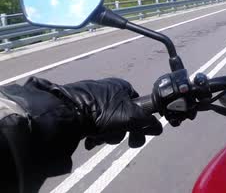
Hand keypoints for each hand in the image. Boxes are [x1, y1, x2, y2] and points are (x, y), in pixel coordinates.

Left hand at [29, 77, 162, 148]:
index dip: (139, 121)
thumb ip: (148, 122)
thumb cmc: (102, 111)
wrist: (66, 113)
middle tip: (113, 138)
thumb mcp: (132, 116)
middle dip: (120, 132)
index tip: (135, 133)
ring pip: (107, 123)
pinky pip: (92, 125)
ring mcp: (92, 100)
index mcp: (122, 86)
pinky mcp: (78, 109)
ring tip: (98, 138)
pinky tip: (89, 140)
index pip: (139, 105)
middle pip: (123, 117)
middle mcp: (108, 90)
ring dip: (106, 135)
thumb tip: (158, 127)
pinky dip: (93, 135)